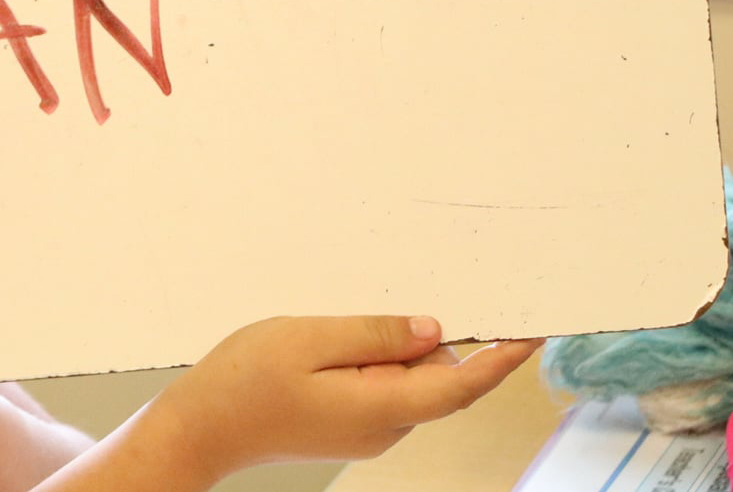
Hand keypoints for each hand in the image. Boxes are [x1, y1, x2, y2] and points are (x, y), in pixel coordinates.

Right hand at [149, 315, 541, 480]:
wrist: (199, 429)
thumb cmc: (243, 382)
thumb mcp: (308, 340)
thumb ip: (375, 334)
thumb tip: (433, 330)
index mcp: (381, 407)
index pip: (460, 384)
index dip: (501, 360)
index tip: (533, 334)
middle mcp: (384, 428)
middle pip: (436, 378)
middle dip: (428, 340)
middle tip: (395, 301)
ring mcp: (367, 431)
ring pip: (409, 382)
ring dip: (394, 350)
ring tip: (336, 329)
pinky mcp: (350, 425)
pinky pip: (384, 387)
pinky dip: (377, 361)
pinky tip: (335, 344)